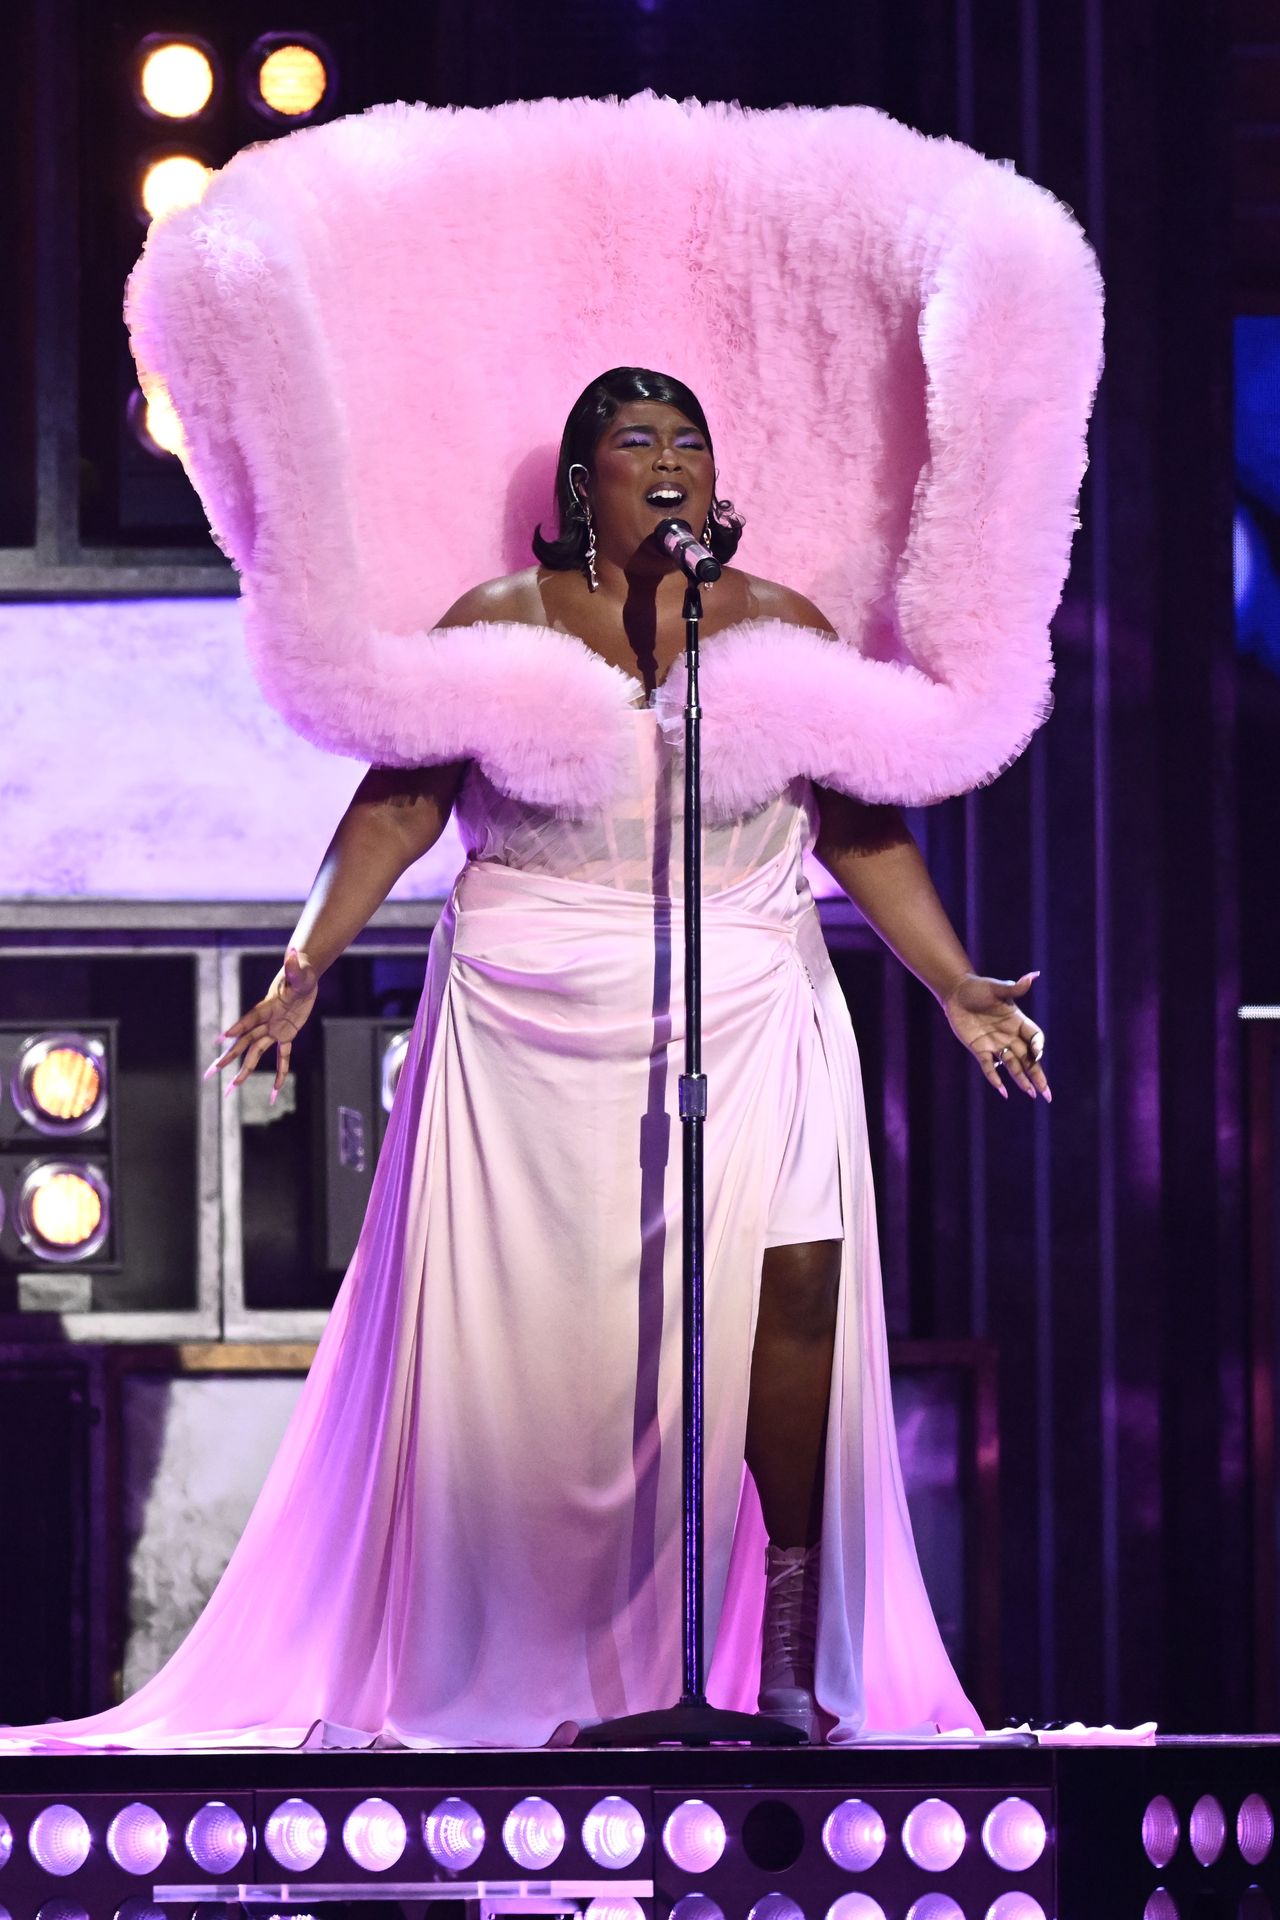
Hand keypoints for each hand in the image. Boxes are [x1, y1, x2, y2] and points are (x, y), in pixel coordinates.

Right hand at [204, 945, 318, 1102]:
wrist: (303, 976)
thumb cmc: (301, 971)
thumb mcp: (300, 970)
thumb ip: (294, 966)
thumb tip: (292, 952)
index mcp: (267, 1006)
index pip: (250, 1018)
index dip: (238, 1027)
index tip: (222, 1037)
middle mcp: (266, 1021)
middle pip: (243, 1042)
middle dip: (228, 1057)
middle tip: (211, 1071)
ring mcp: (273, 1030)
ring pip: (255, 1053)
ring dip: (244, 1071)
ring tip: (231, 1088)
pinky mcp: (286, 1035)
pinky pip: (282, 1057)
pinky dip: (280, 1073)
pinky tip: (275, 1092)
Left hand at [940, 970, 1049, 1101]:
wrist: (956, 993)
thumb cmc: (978, 988)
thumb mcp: (996, 988)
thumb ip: (1015, 987)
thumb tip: (1034, 975)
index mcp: (1018, 1021)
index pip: (1034, 1036)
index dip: (1037, 1045)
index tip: (1037, 1053)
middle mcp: (1010, 1035)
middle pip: (1028, 1058)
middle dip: (1038, 1075)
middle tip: (1047, 1093)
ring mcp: (996, 1044)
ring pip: (1013, 1066)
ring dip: (1022, 1080)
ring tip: (1032, 1094)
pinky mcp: (980, 1049)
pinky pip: (990, 1067)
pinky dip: (996, 1079)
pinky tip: (1004, 1092)